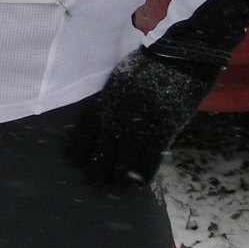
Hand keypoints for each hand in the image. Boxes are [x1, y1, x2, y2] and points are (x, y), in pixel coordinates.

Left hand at [66, 49, 220, 186]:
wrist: (175, 61)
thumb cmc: (148, 64)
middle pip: (100, 157)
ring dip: (117, 179)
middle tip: (93, 183)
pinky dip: (143, 176)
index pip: (82, 136)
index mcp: (102, 105)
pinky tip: (140, 183)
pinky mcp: (159, 139)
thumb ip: (112, 101)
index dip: (77, 152)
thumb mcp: (119, 80)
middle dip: (95, 173)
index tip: (73, 162)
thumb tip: (108, 120)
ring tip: (115, 186)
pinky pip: (147, 166)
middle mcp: (114, 124)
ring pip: (121, 167)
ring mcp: (136, 134)